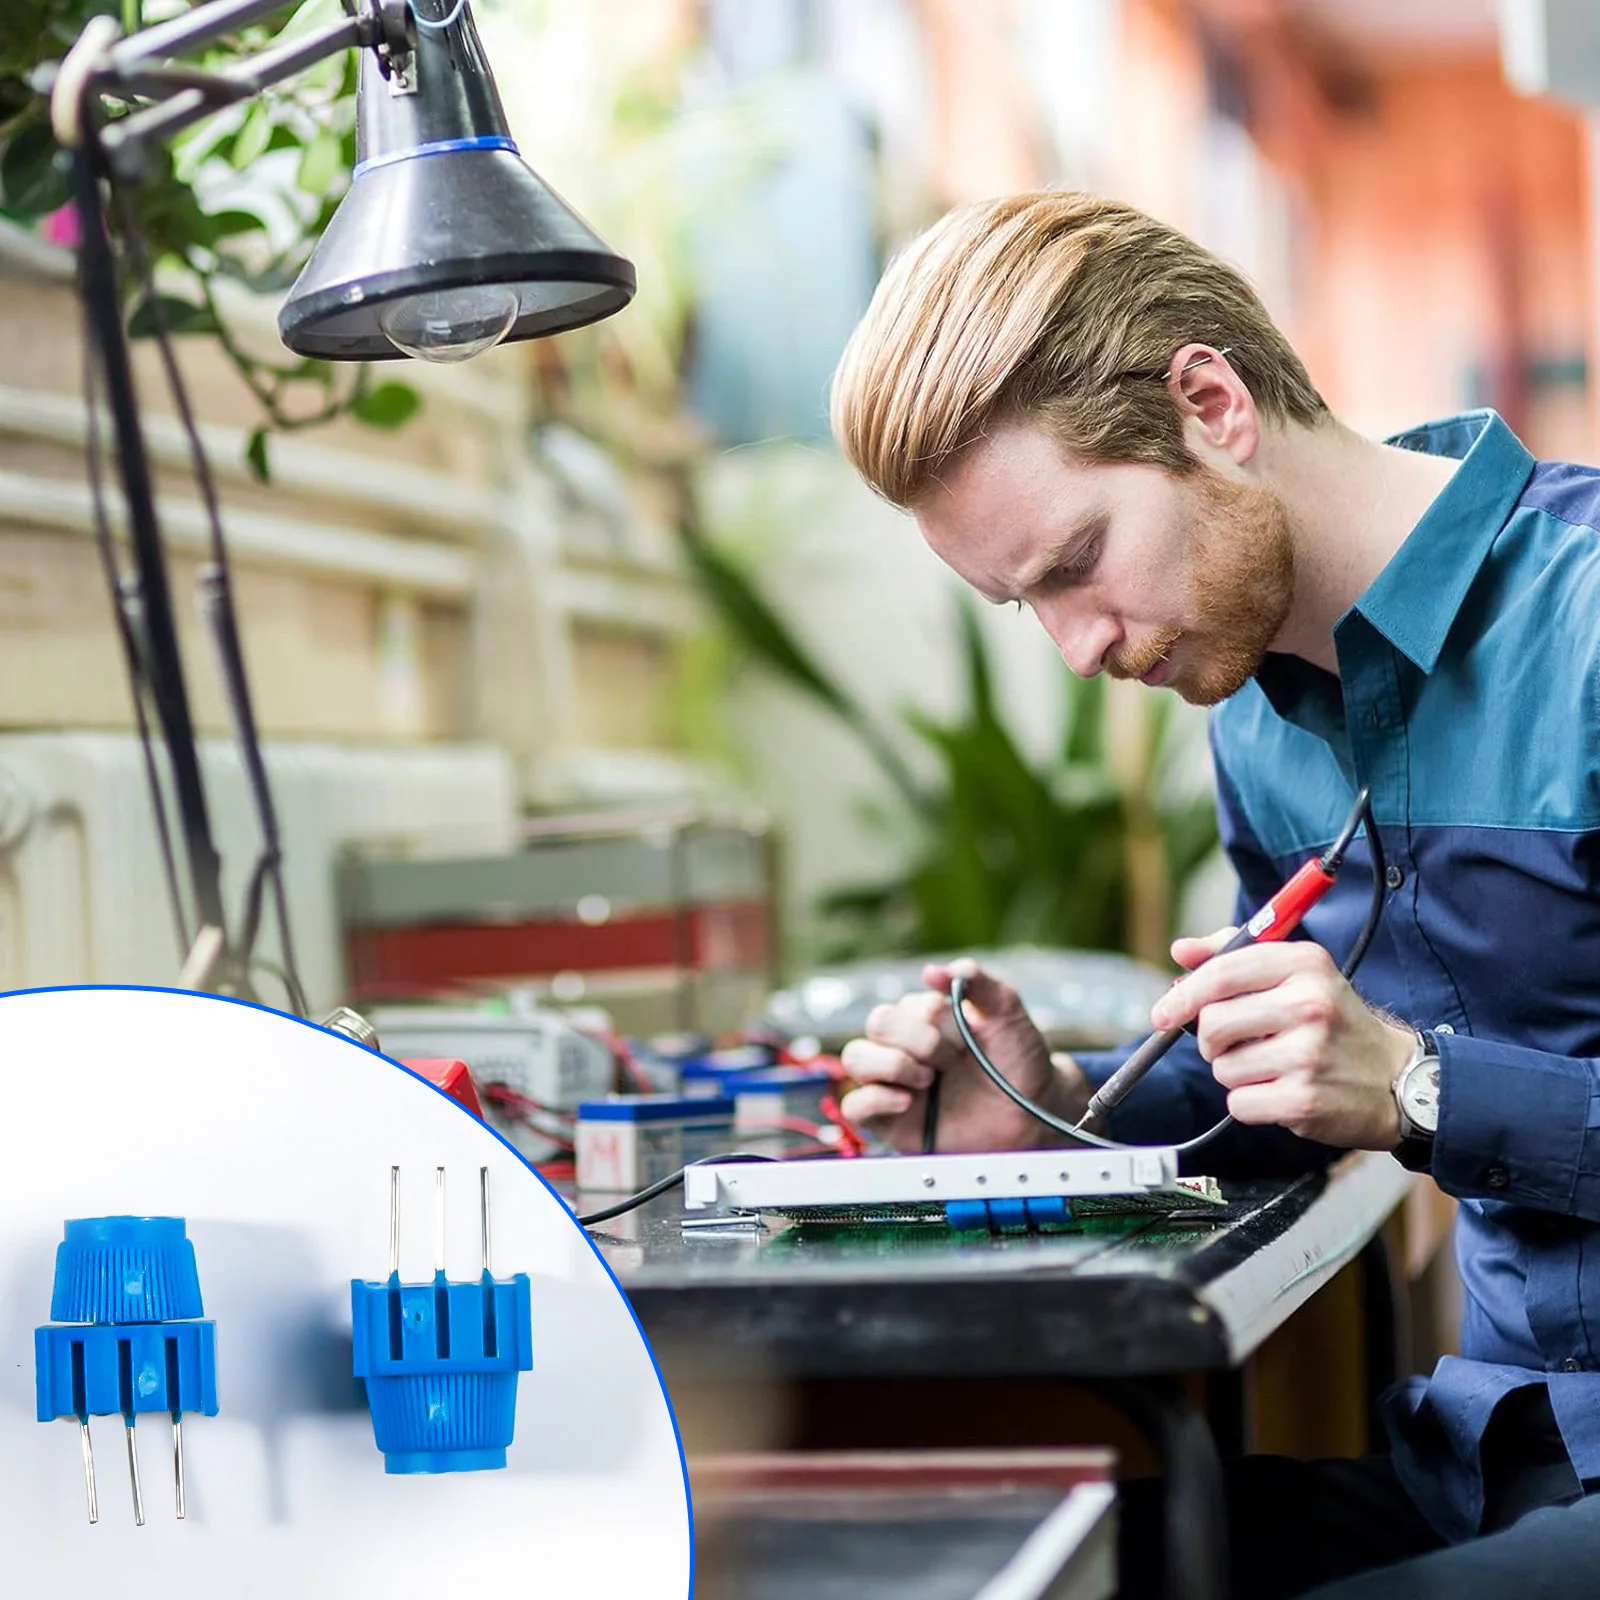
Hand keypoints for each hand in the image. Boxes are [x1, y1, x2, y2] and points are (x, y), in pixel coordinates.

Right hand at [838, 957, 1088, 1151]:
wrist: (1028, 1118)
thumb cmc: (1017, 1063)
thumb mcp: (1007, 1015)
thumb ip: (978, 983)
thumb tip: (932, 971)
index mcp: (925, 1016)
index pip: (909, 1005)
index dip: (940, 1022)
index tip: (970, 1042)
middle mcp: (903, 1045)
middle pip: (878, 1023)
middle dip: (921, 1042)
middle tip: (952, 1062)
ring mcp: (891, 1081)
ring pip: (855, 1057)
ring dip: (893, 1065)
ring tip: (928, 1080)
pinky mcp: (887, 1119)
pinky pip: (853, 1106)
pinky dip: (875, 1099)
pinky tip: (907, 1102)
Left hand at [1153, 928, 1413, 1149]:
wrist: (1396, 1079)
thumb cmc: (1334, 1021)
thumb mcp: (1296, 974)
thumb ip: (1233, 955)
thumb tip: (1180, 951)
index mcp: (1305, 964)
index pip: (1221, 972)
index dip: (1183, 994)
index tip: (1163, 1012)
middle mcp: (1309, 1005)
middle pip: (1212, 1023)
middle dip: (1210, 1038)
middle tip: (1233, 1043)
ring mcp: (1308, 1055)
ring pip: (1222, 1066)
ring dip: (1234, 1071)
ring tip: (1270, 1065)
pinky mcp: (1303, 1100)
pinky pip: (1238, 1102)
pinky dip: (1250, 1101)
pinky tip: (1280, 1090)